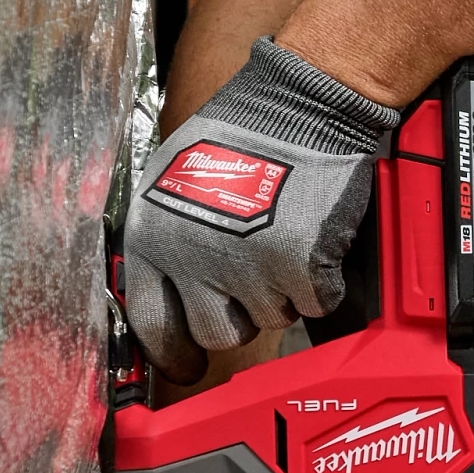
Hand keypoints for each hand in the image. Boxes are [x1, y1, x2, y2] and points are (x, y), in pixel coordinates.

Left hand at [118, 40, 405, 375]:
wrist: (298, 107)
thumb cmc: (239, 134)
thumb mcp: (171, 182)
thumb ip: (166, 242)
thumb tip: (166, 295)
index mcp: (155, 239)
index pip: (152, 324)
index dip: (173, 353)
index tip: (187, 365)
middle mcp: (194, 260)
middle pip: (216, 333)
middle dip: (239, 314)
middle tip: (253, 277)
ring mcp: (248, 267)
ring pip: (270, 319)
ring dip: (282, 291)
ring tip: (283, 238)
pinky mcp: (299, 267)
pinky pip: (314, 303)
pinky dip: (320, 280)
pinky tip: (312, 239)